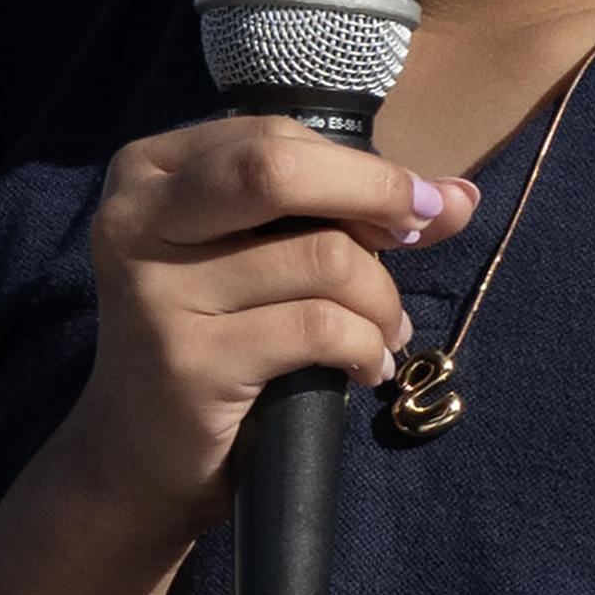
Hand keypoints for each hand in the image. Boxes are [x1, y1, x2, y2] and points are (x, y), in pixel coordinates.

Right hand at [38, 119, 467, 541]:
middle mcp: (137, 218)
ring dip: (381, 300)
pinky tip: (367, 368)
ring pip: (320, 257)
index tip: (413, 208)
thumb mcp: (262, 257)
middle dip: (375, 196)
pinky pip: (318, 328)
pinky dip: (365, 348)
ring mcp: (155, 290)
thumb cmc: (213, 339)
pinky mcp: (188, 359)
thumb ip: (343, 212)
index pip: (273, 137)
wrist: (137, 457)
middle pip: (280, 169)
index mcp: (148, 172)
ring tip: (384, 333)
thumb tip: (457, 196)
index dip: (360, 168)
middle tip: (420, 237)